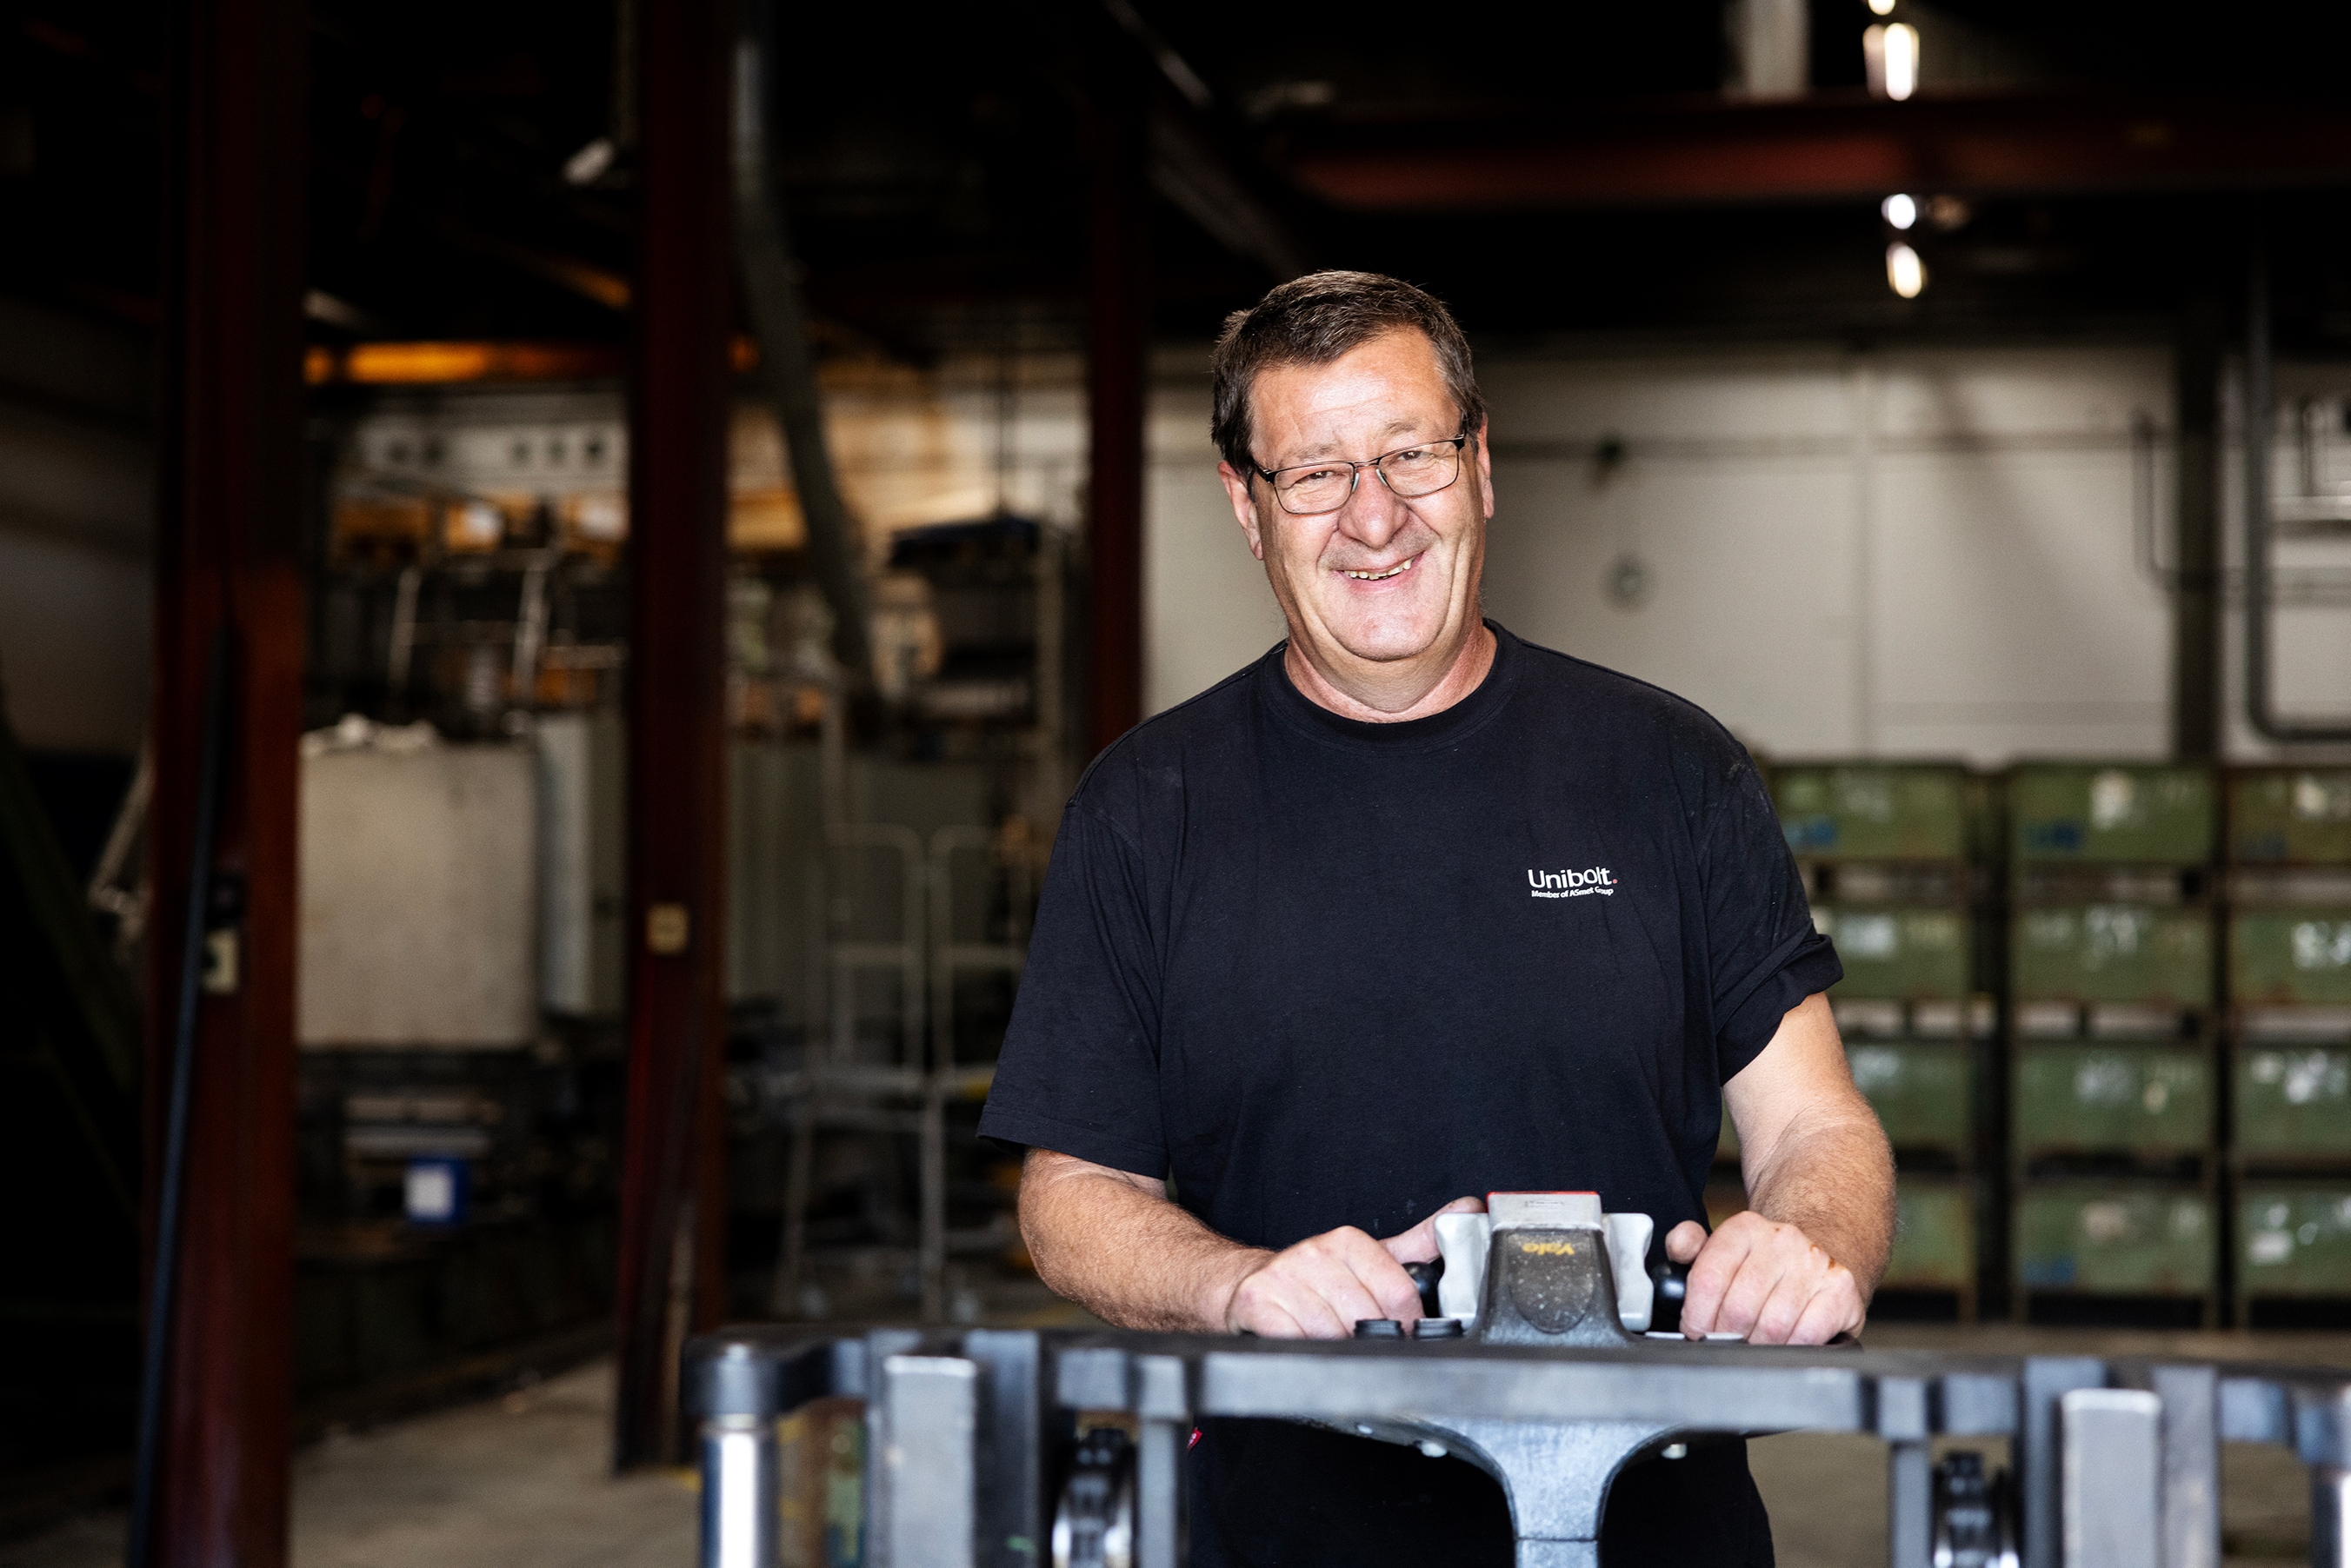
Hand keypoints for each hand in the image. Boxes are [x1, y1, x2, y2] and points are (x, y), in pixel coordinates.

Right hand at [1223, 1196, 1484, 1337]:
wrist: (1246, 1285)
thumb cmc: (1312, 1279)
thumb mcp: (1366, 1259)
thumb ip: (1418, 1243)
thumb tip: (1467, 1212)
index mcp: (1348, 1242)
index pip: (1399, 1296)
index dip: (1405, 1326)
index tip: (1398, 1335)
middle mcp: (1315, 1253)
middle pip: (1368, 1321)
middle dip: (1370, 1343)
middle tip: (1362, 1345)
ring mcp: (1284, 1278)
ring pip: (1334, 1337)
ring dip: (1337, 1353)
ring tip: (1331, 1346)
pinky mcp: (1257, 1303)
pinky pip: (1296, 1342)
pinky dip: (1305, 1356)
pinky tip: (1306, 1348)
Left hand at [1665, 1212, 1863, 1344]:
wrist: (1822, 1250)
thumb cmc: (1764, 1261)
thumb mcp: (1723, 1246)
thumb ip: (1690, 1245)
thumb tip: (1678, 1248)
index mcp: (1744, 1228)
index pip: (1708, 1278)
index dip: (1696, 1316)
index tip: (1695, 1331)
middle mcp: (1781, 1240)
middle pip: (1738, 1308)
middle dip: (1725, 1336)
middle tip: (1724, 1344)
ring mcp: (1814, 1264)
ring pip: (1771, 1327)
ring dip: (1757, 1347)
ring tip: (1753, 1345)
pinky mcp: (1841, 1290)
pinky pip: (1807, 1336)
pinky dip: (1790, 1349)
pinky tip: (1784, 1344)